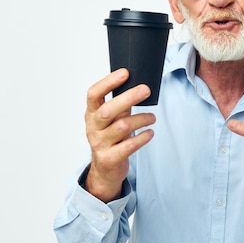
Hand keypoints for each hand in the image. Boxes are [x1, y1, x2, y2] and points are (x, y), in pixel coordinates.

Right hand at [84, 68, 155, 201]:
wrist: (105, 169)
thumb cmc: (110, 138)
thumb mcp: (111, 120)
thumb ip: (119, 105)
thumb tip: (137, 85)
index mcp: (91, 114)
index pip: (94, 94)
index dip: (108, 82)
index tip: (125, 73)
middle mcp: (93, 128)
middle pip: (108, 110)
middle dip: (129, 98)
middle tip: (146, 90)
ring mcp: (100, 144)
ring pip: (122, 127)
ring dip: (141, 119)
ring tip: (152, 117)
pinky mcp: (110, 158)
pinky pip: (129, 145)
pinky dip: (142, 137)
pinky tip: (149, 132)